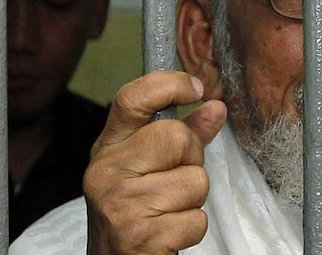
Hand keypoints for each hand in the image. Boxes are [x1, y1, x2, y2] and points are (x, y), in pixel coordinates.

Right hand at [83, 71, 226, 254]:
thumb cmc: (135, 212)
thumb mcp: (150, 168)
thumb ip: (185, 135)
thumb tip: (215, 107)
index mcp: (108, 149)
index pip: (132, 99)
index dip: (169, 84)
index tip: (198, 88)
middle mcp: (106, 172)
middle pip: (177, 137)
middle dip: (192, 159)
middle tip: (175, 180)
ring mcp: (120, 205)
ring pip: (195, 180)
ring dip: (194, 199)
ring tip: (169, 210)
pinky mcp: (140, 237)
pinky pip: (197, 219)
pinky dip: (192, 228)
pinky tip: (169, 232)